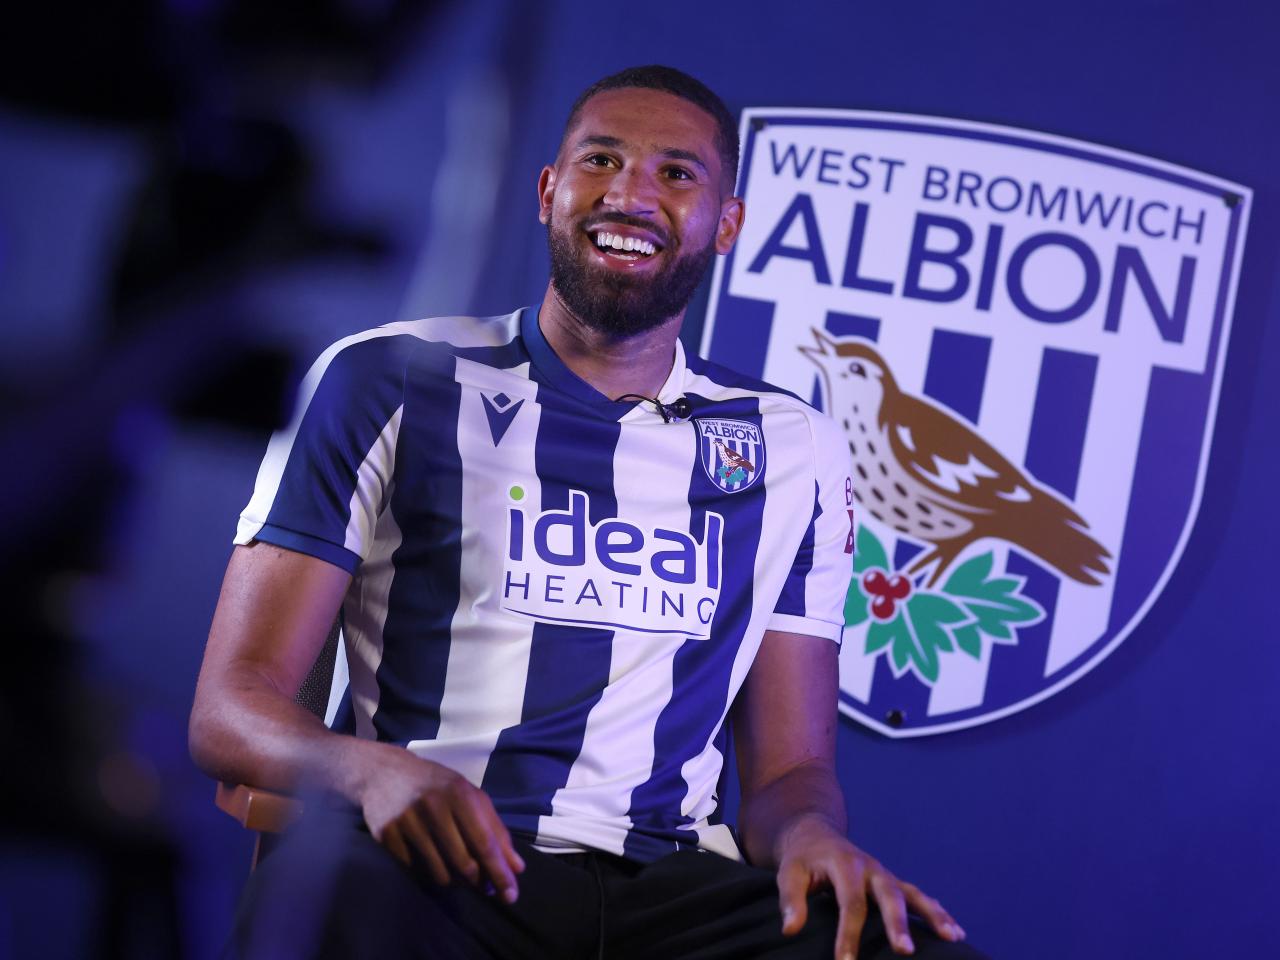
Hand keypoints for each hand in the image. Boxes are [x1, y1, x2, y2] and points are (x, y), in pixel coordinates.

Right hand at [357, 743, 525, 902]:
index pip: (484, 842)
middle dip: (479, 882)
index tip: (510, 895)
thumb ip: (496, 830)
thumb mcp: (471, 797)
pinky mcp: (387, 835)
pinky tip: (433, 863)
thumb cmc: (438, 786)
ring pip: (440, 873)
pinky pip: (415, 871)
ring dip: (456, 881)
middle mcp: (433, 806)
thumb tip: (516, 867)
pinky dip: (429, 874)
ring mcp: (407, 821)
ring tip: (459, 873)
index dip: (499, 872)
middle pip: (464, 863)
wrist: (385, 772)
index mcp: (459, 793)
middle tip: (485, 887)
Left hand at [775, 815, 963, 959]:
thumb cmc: (802, 860)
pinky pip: (918, 898)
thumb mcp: (788, 873)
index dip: (848, 934)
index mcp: (845, 864)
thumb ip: (790, 899)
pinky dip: (936, 912)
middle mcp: (871, 868)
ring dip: (933, 915)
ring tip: (953, 937)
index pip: (850, 902)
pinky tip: (955, 932)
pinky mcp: (893, 883)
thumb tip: (790, 929)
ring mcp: (885, 875)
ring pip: (912, 894)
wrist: (816, 836)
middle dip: (897, 924)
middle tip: (905, 951)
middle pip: (889, 895)